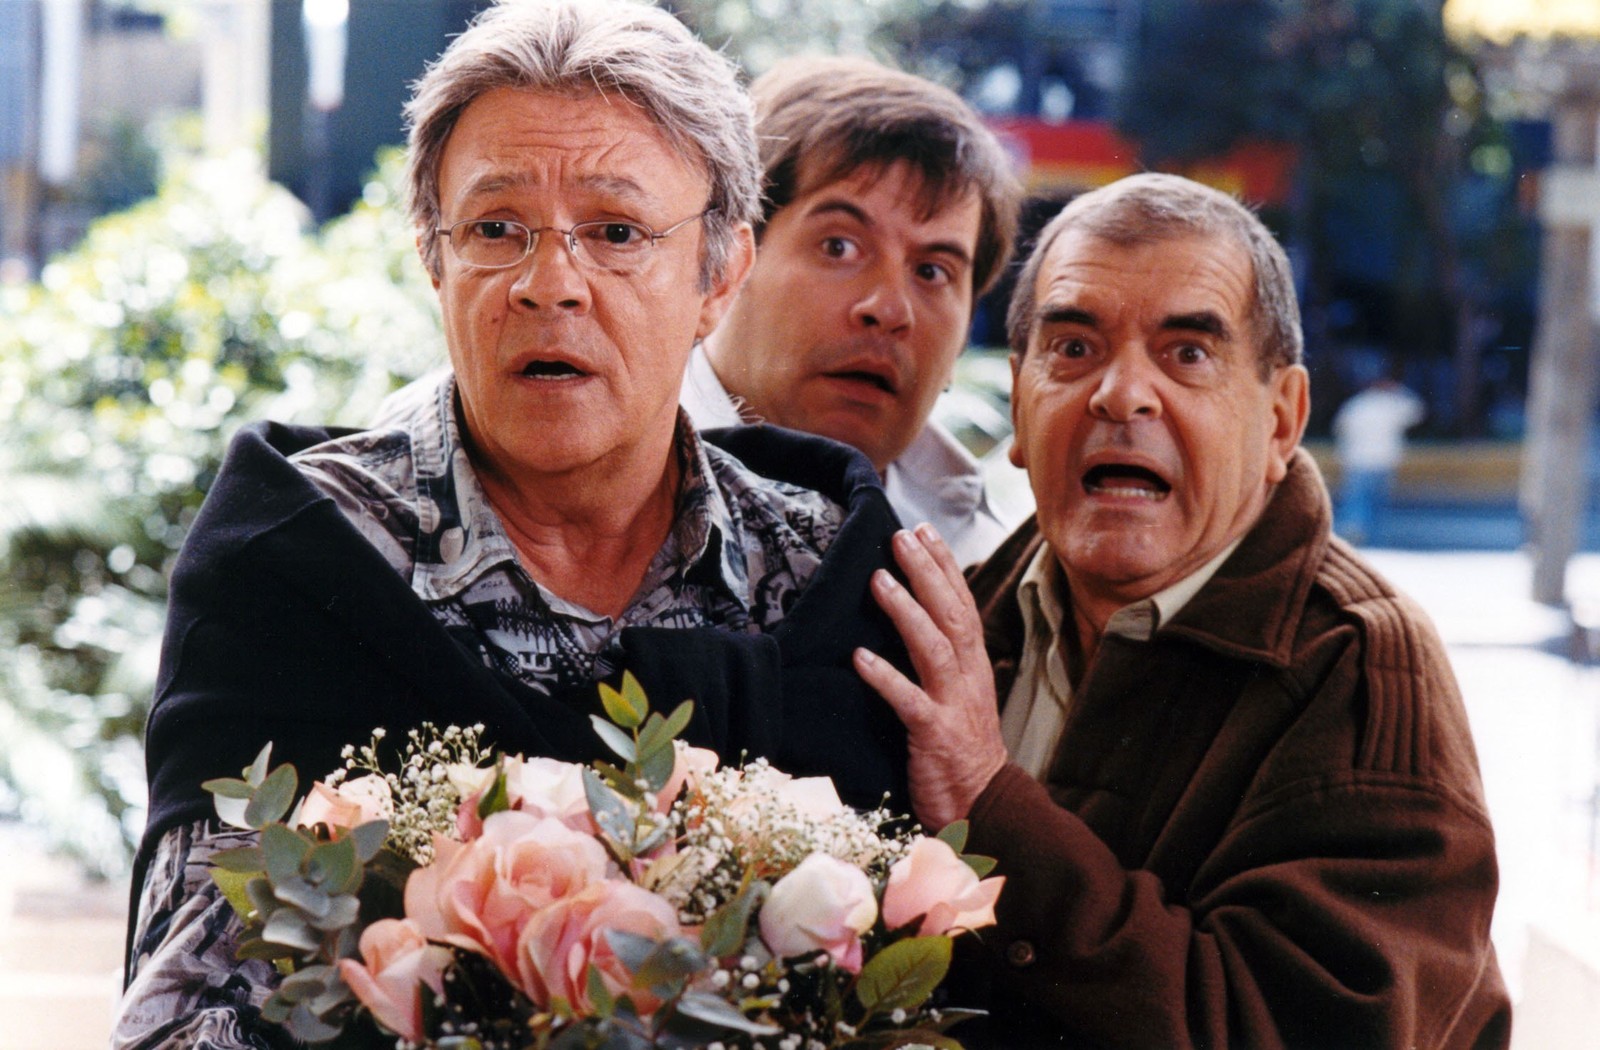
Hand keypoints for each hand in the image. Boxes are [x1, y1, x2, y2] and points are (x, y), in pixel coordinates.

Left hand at [853, 523, 1008, 829]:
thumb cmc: (962, 749)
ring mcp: (953, 705)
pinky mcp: (934, 735)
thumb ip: (942, 659)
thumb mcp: (958, 696)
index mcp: (974, 665)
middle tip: (901, 537)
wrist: (984, 805)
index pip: (962, 603)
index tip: (924, 531)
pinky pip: (908, 700)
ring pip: (934, 647)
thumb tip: (916, 618)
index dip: (945, 565)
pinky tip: (859, 657)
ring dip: (906, 611)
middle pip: (952, 614)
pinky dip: (884, 677)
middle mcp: (968, 677)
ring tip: (879, 579)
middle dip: (928, 572)